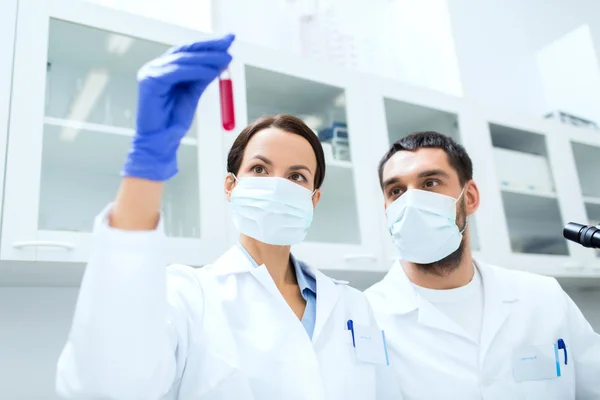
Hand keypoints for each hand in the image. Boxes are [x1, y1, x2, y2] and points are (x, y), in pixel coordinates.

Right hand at [122, 34, 233, 180]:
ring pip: (183, 59)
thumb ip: (203, 77)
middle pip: (186, 50)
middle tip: (229, 42)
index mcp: (165, 68)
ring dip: (207, 57)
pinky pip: (177, 72)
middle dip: (210, 45)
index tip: (228, 41)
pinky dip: (196, 70)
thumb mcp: (193, 94)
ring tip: (226, 57)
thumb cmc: (172, 121)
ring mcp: (151, 73)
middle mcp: (156, 67)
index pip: (189, 51)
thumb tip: (220, 62)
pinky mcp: (150, 82)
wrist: (160, 141)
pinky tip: (212, 70)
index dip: (209, 44)